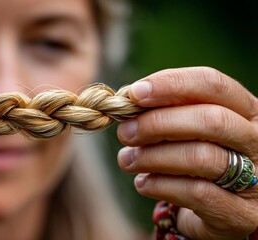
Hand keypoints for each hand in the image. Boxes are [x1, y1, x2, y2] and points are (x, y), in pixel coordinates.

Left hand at [116, 67, 257, 239]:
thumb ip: (165, 112)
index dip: (171, 84)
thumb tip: (127, 98)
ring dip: (153, 157)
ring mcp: (257, 178)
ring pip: (201, 157)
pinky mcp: (242, 214)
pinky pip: (196, 194)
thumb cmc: (197, 160)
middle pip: (210, 120)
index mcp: (246, 110)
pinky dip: (161, 185)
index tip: (134, 94)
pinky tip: (142, 183)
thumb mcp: (187, 131)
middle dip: (158, 123)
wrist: (220, 211)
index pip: (213, 84)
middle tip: (125, 132)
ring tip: (126, 160)